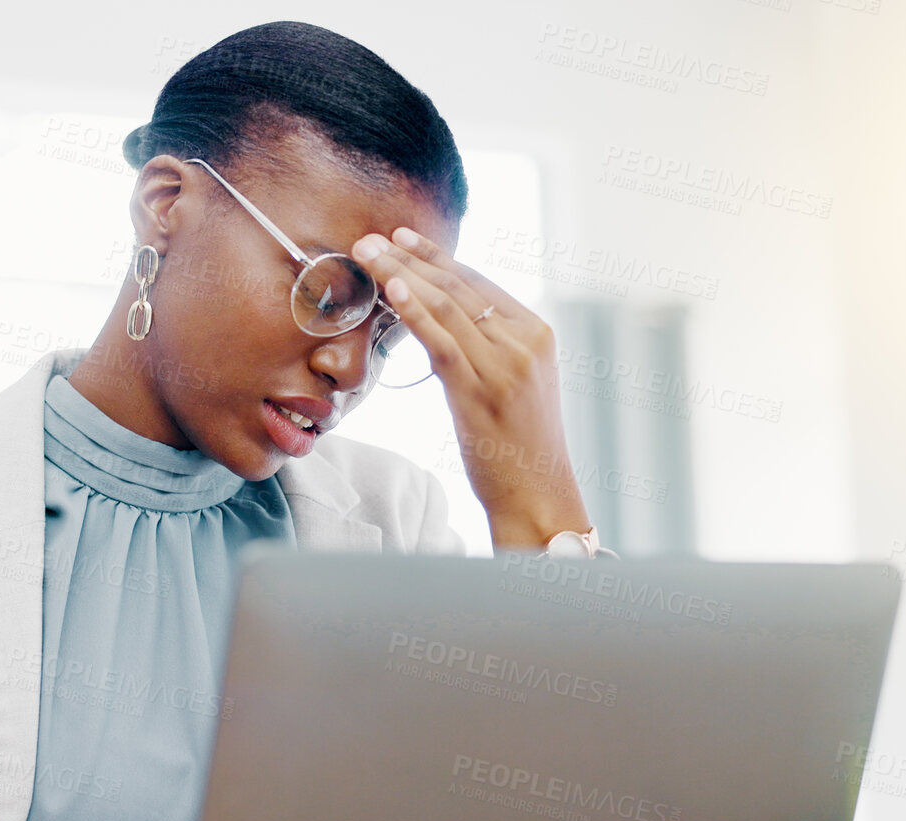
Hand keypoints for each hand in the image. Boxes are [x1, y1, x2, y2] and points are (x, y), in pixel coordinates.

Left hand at [351, 227, 591, 549]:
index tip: (401, 240)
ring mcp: (506, 366)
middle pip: (459, 287)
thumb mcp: (512, 385)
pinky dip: (415, 312)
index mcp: (537, 333)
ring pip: (447, 306)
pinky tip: (391, 291)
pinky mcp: (481, 392)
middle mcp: (526, 342)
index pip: (478, 283)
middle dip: (410, 258)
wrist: (538, 495)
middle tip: (371, 239)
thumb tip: (438, 322)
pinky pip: (442, 343)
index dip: (435, 258)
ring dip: (401, 275)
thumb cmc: (519, 446)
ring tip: (368, 255)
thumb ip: (485, 349)